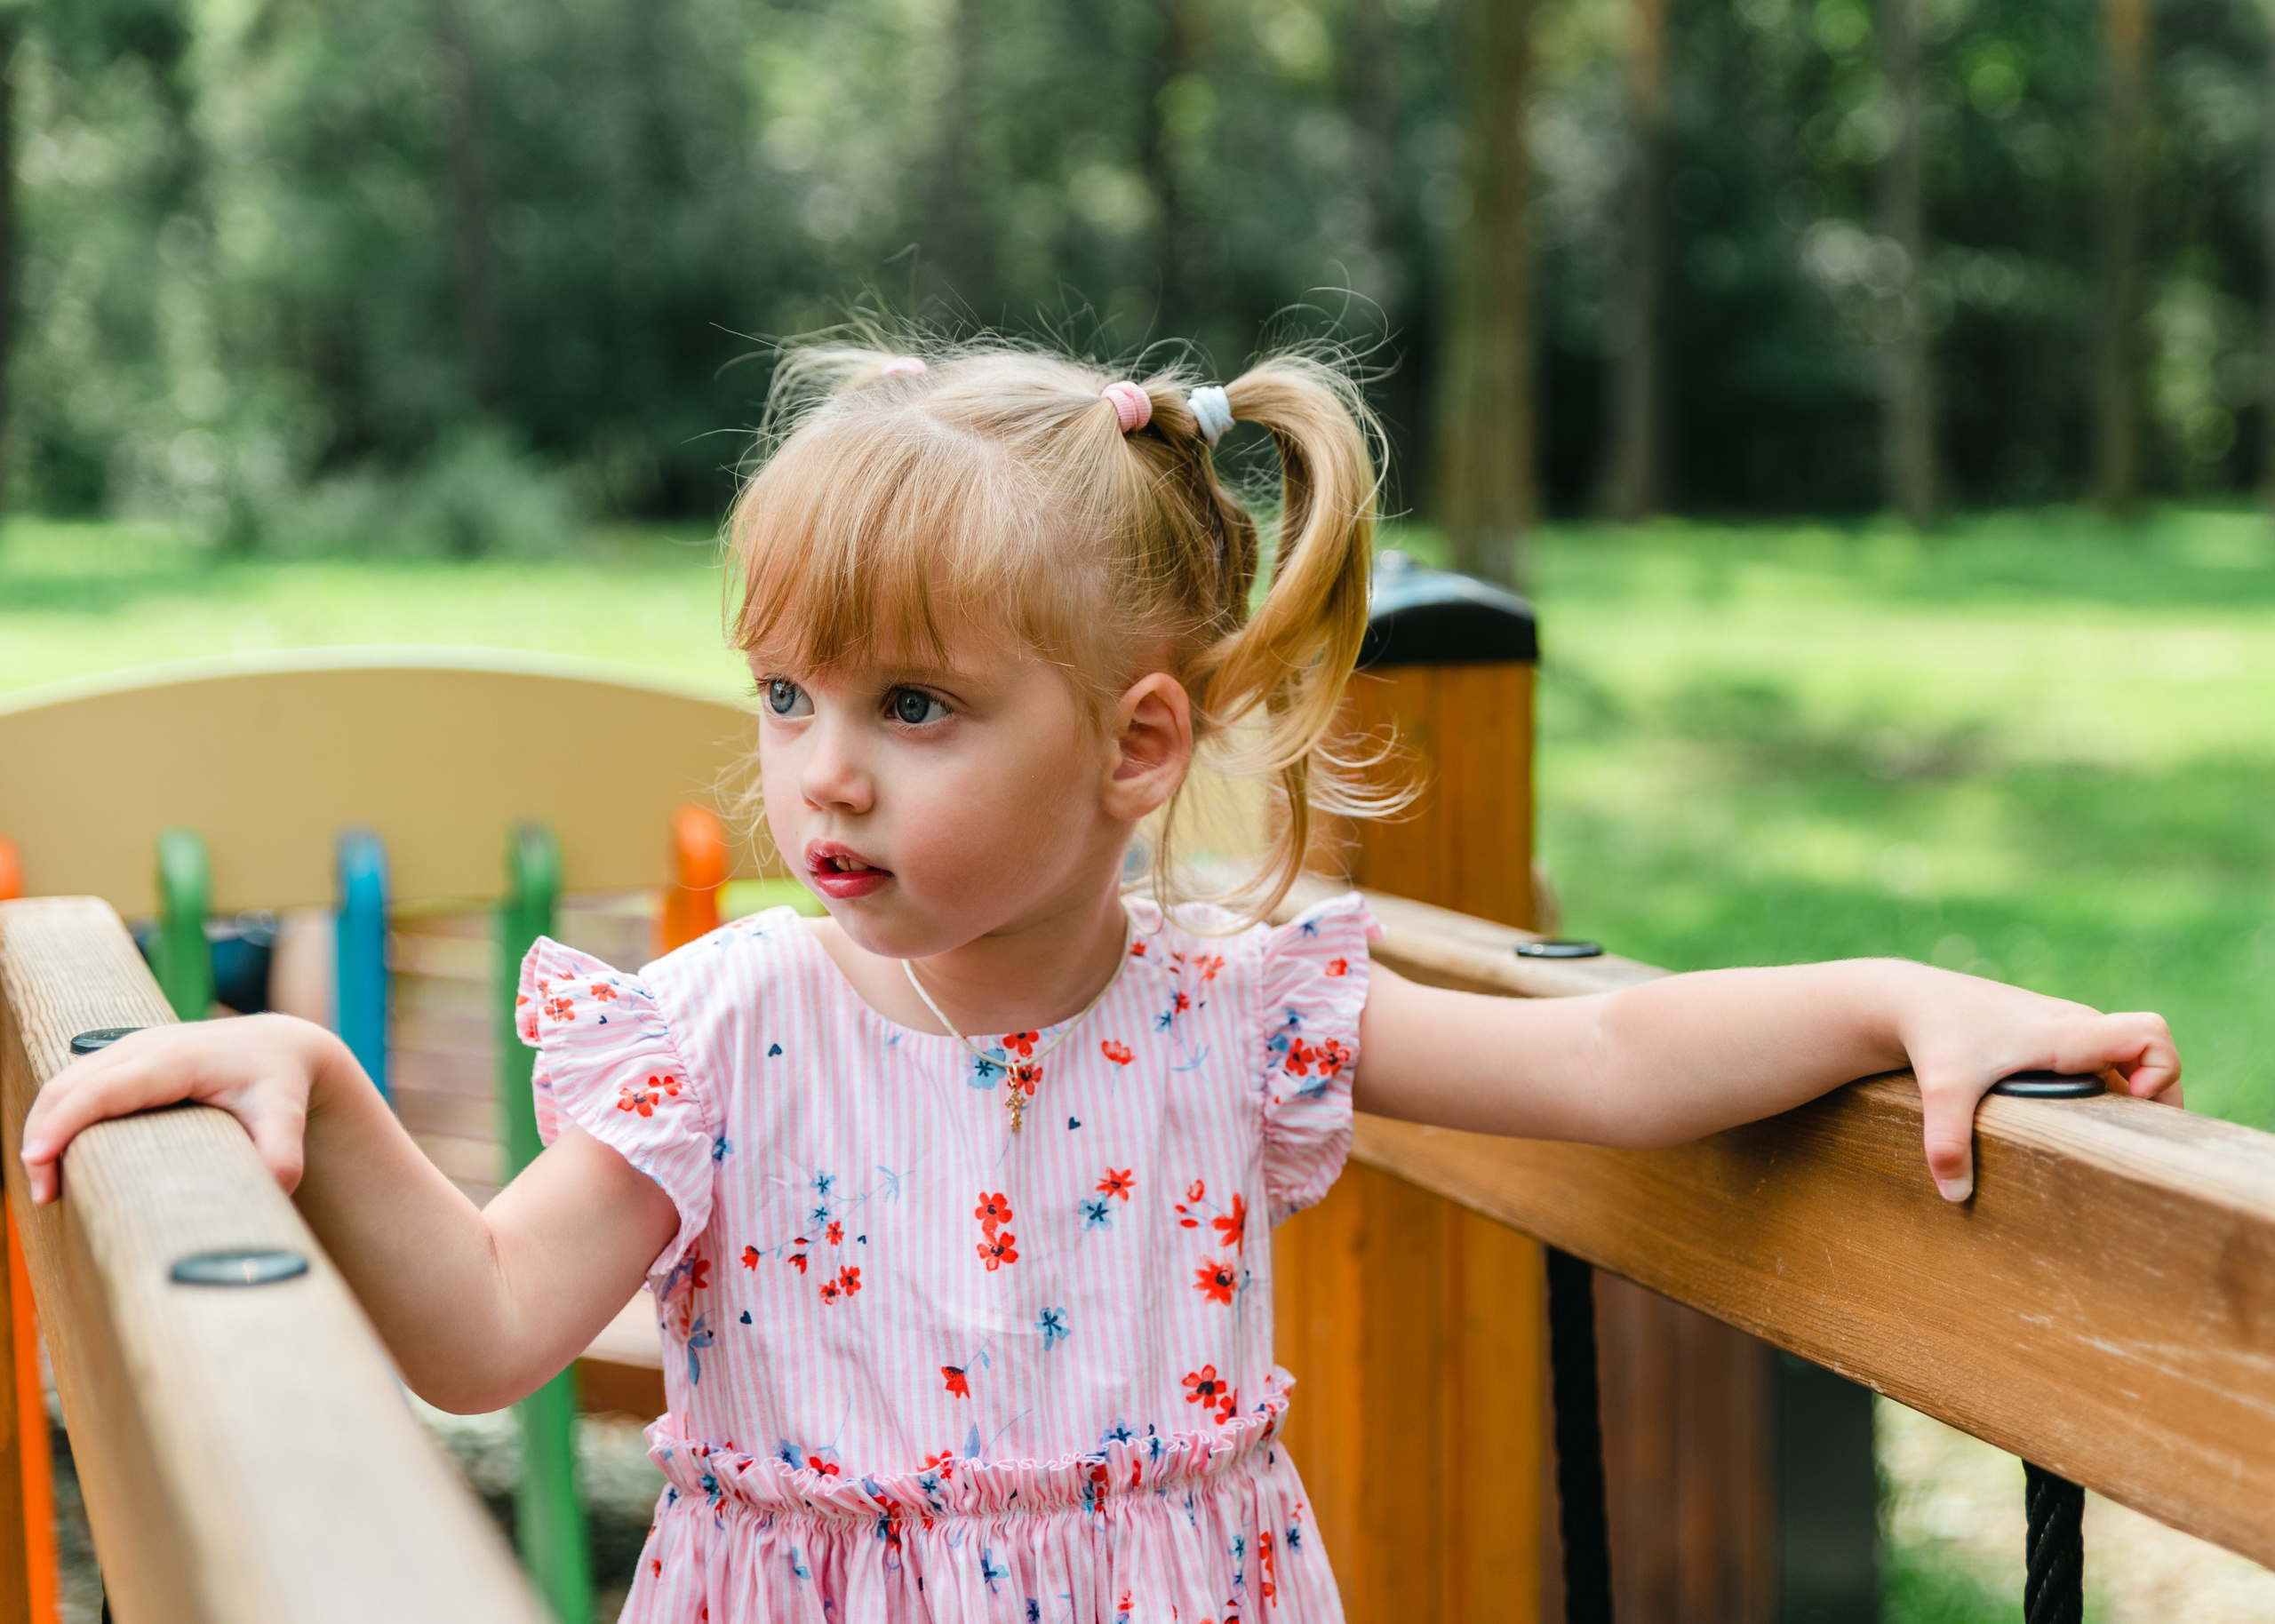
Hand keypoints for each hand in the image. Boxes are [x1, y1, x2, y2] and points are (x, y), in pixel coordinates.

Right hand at [20, 1015, 355, 1203]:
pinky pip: (73, 1083)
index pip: (103, 1088)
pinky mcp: (123, 1058)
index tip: (37, 1160)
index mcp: (178, 1060)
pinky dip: (55, 1116)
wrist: (280, 1045)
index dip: (64, 1122)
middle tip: (43, 1194)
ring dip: (43, 1128)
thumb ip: (282, 1155)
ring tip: (46, 1185)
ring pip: (63, 1083)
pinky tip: (55, 1155)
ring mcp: (128, 1047)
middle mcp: (144, 1046)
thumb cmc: (279, 1083)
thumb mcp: (286, 1117)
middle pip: (68, 1086)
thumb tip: (269, 1192)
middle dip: (42, 1135)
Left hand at [1899, 970, 2180, 1202]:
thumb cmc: (1933, 1034)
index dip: (2162, 1069)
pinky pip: (2097, 1056)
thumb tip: (1956, 1196)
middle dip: (2152, 1098)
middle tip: (2126, 1140)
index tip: (2133, 1102)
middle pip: (2147, 1055)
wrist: (1909, 999)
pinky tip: (2071, 1117)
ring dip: (2123, 1093)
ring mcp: (2064, 1027)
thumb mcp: (1941, 1089)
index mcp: (2066, 1034)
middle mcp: (2074, 1025)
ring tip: (2100, 1135)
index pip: (2149, 1034)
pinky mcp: (2048, 1033)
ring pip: (2122, 1057)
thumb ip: (1948, 1143)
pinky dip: (2099, 1084)